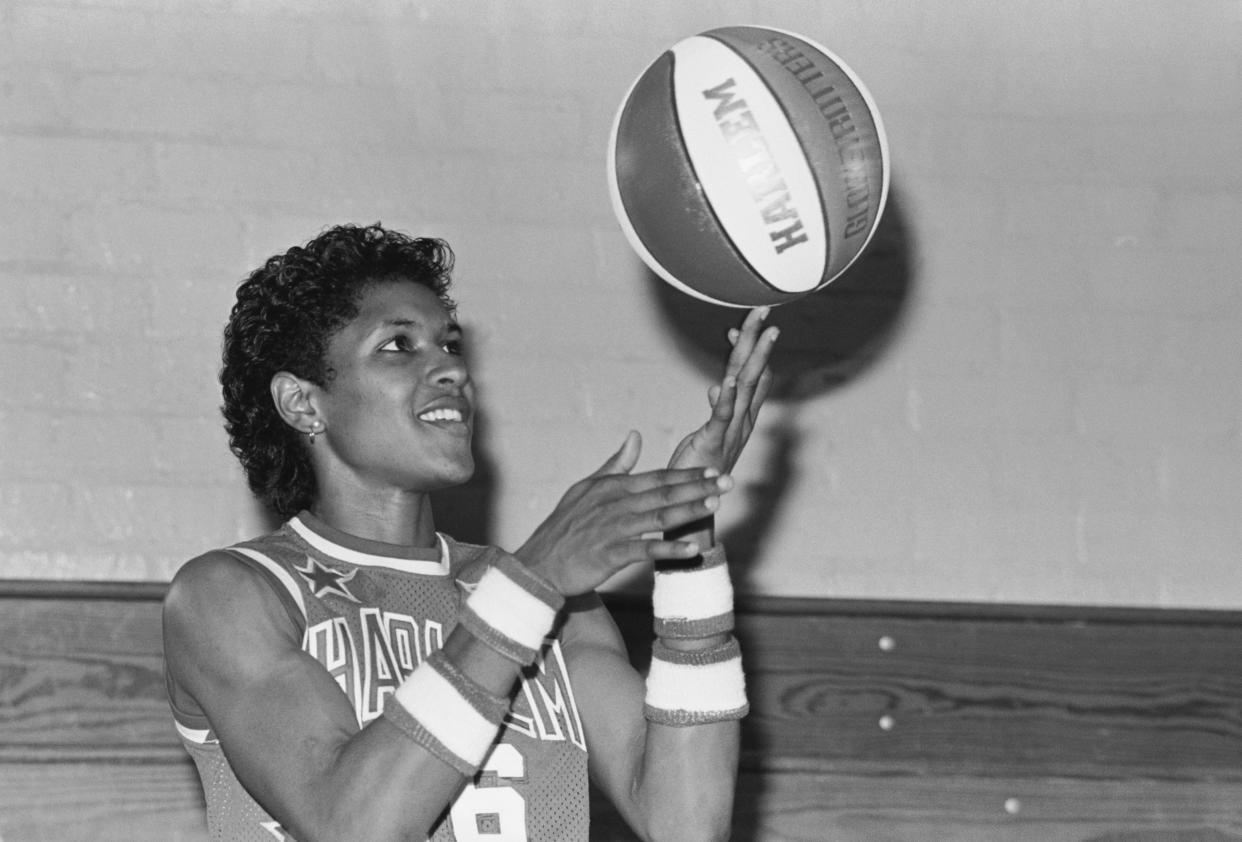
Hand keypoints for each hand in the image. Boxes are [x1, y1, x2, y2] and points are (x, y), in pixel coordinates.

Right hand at [515, 431, 733, 595]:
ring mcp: (613, 528)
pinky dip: (669, 548)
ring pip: (658, 516)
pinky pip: (645, 549)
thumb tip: (636, 436)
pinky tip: (692, 549)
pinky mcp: (610, 554)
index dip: (687, 474)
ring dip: (688, 510)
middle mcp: (616, 504)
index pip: (657, 477)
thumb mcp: (586, 488)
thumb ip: (616, 464)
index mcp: (613, 487)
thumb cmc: (565, 526)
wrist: (540, 563)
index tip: (713, 471)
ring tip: (715, 505)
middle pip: (664, 492)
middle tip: (728, 481)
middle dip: (698, 487)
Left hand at [668, 307, 777, 474]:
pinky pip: (722, 415)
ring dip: (753, 357)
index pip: (749, 375)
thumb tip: (720, 385)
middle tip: (766, 311)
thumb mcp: (712, 433)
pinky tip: (724, 379)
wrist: (697, 505)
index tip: (746, 325)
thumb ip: (720, 409)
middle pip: (752, 371)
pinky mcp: (713, 440)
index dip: (748, 349)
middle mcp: (742, 419)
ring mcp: (731, 429)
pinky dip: (725, 397)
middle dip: (759, 340)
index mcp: (742, 416)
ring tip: (762, 332)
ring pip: (744, 385)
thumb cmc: (702, 469)